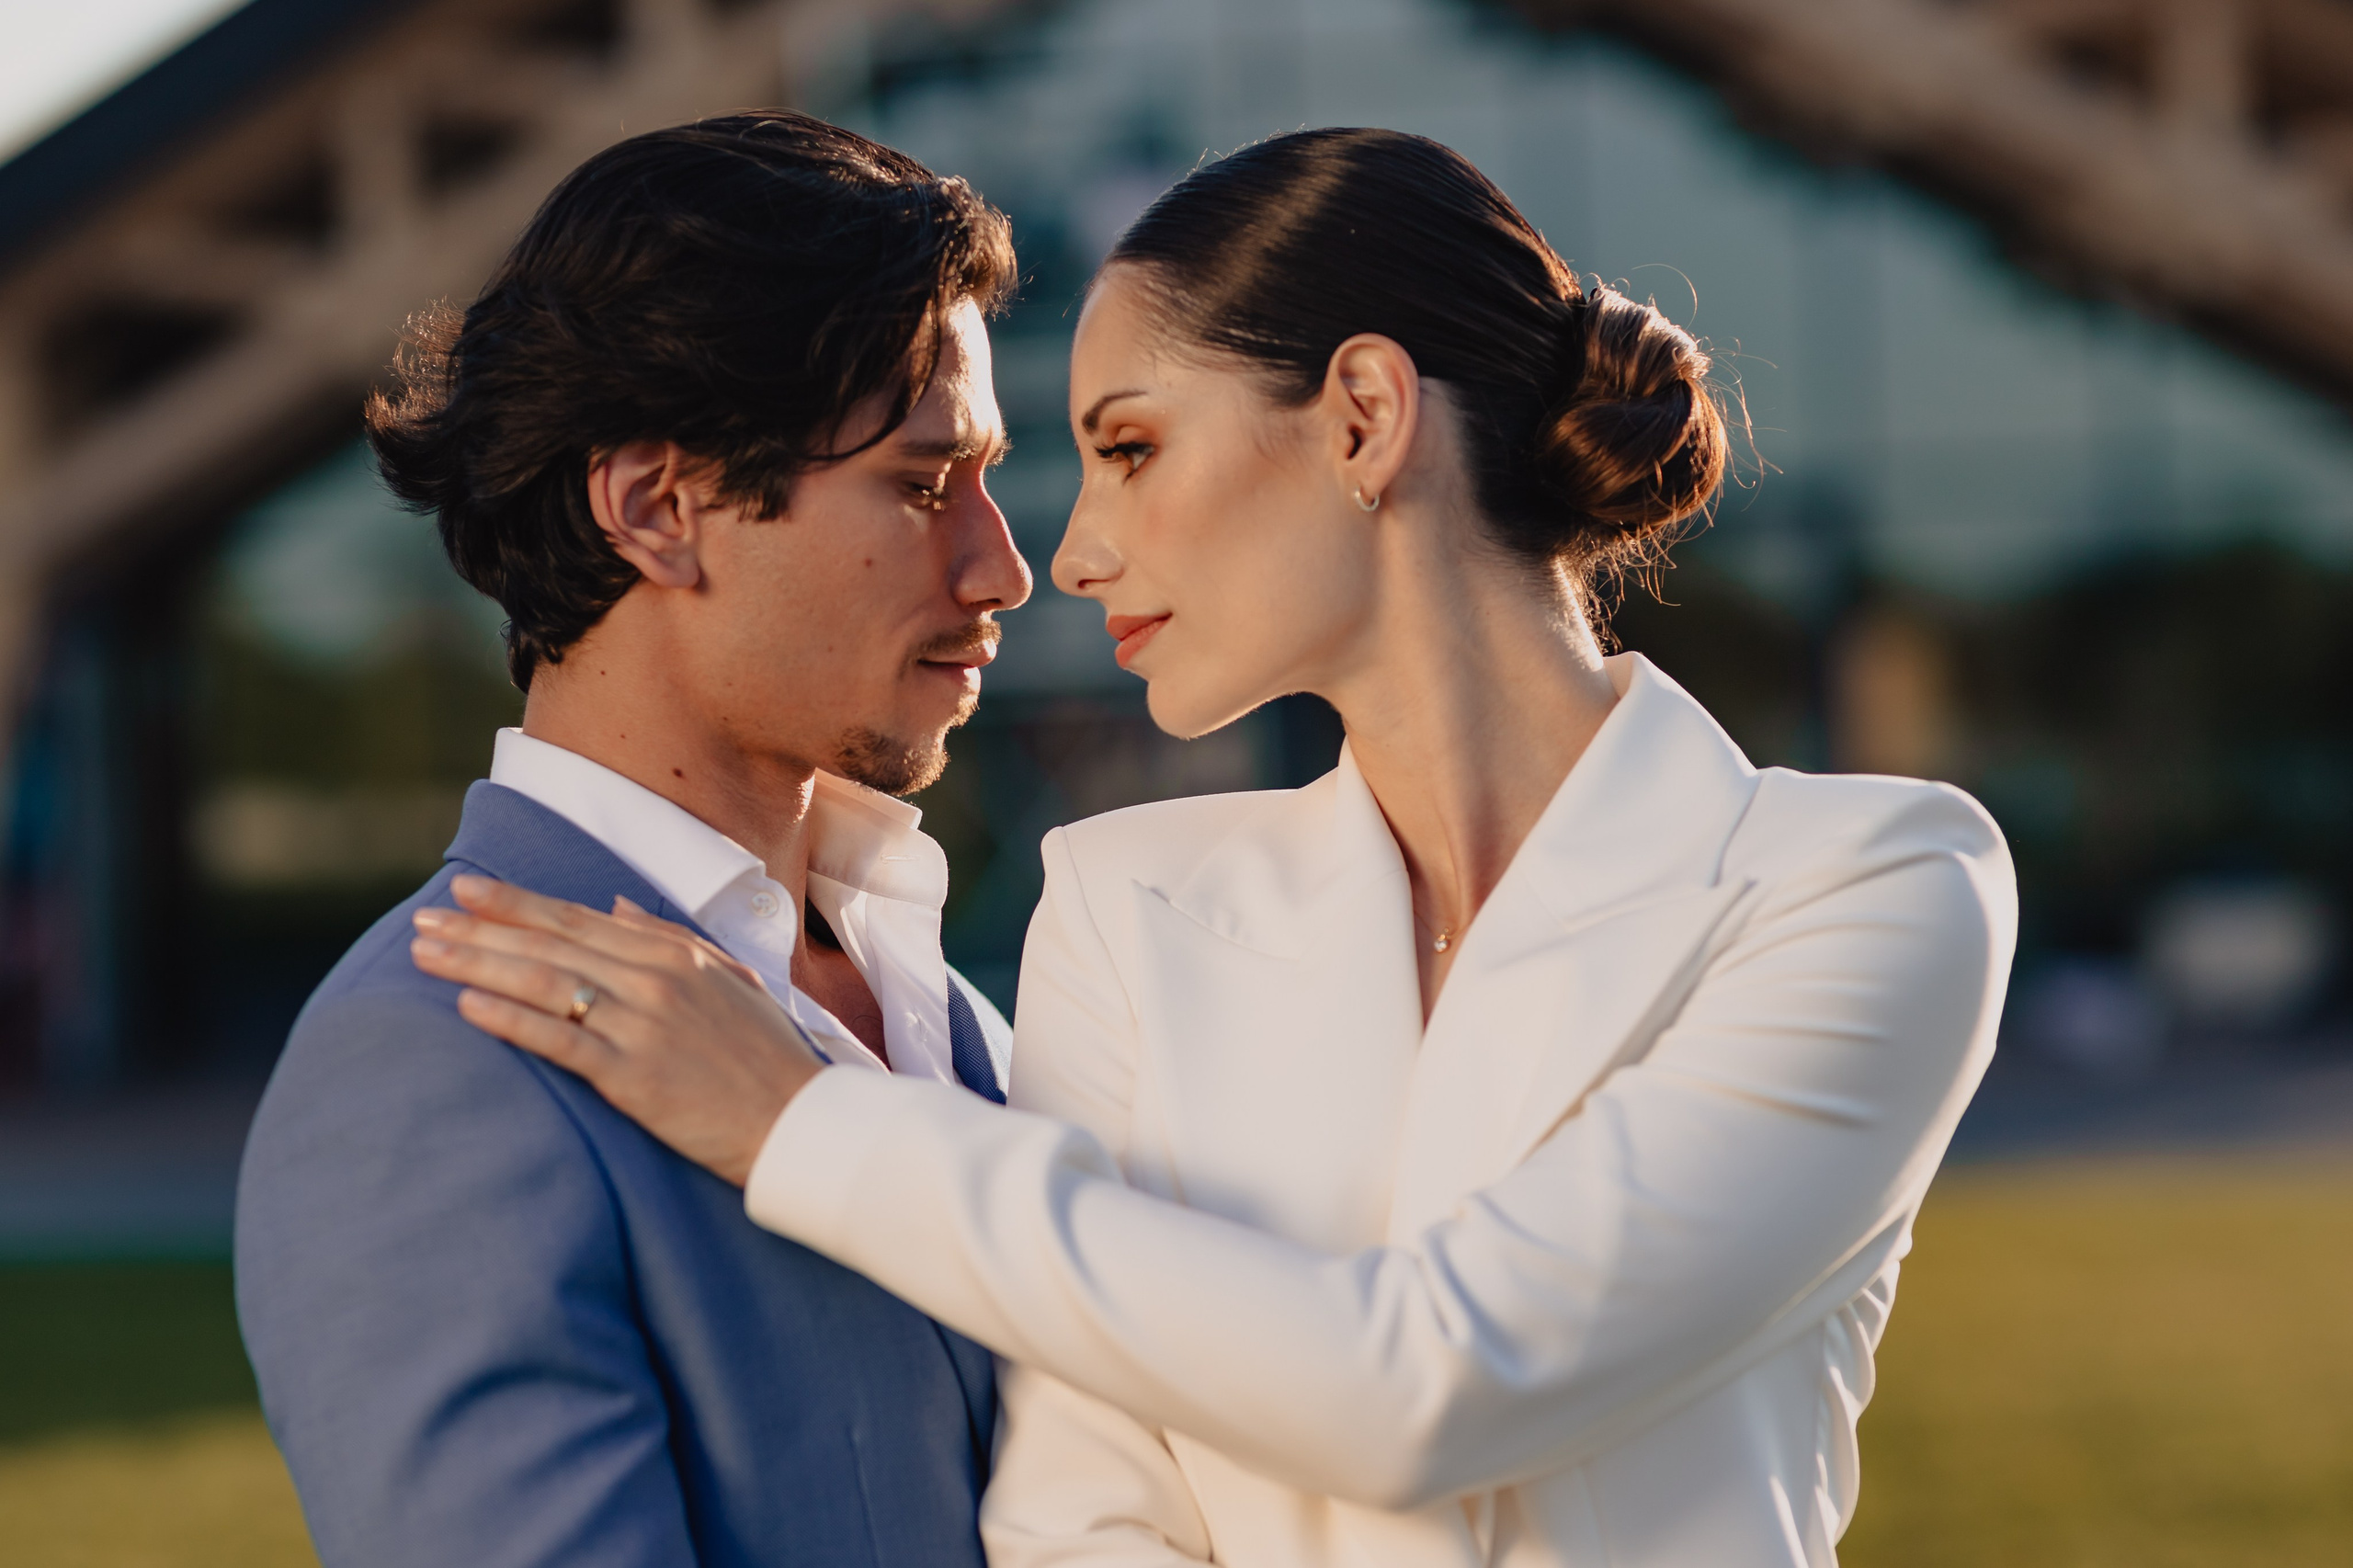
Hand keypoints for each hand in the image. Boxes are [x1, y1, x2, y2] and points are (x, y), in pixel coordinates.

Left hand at [408, 874, 826, 1185]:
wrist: (799, 1122)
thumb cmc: (766, 1058)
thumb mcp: (728, 980)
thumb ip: (669, 939)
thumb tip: (615, 904)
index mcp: (675, 954)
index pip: (579, 919)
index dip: (517, 903)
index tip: (466, 891)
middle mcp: (655, 979)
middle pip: (550, 945)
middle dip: (480, 929)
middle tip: (423, 921)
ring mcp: (643, 1025)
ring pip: (544, 983)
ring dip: (478, 964)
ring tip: (424, 954)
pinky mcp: (635, 1076)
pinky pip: (561, 1041)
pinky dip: (511, 1020)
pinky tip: (467, 1007)